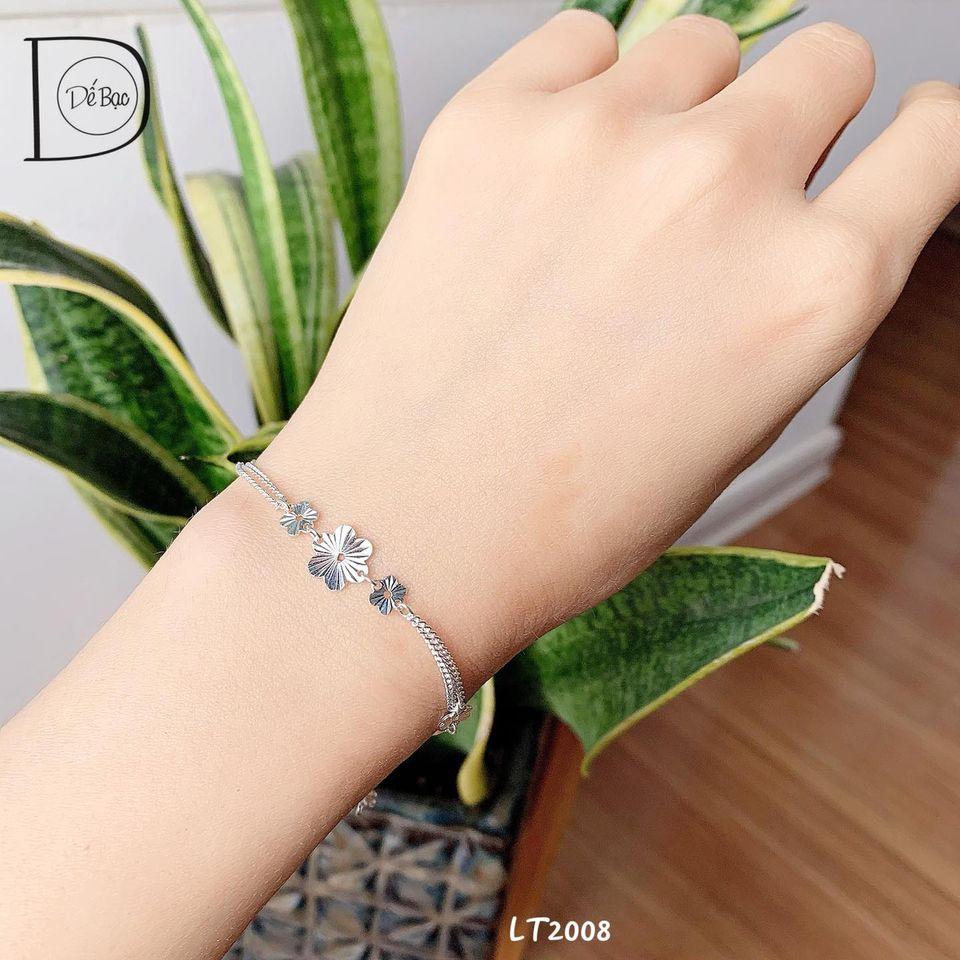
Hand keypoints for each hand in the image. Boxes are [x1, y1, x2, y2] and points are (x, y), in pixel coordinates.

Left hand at [264, 11, 959, 674]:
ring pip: (703, 46)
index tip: (891, 137)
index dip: (915, 139)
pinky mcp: (491, 121)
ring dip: (681, 109)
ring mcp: (604, 141)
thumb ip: (789, 298)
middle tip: (719, 194)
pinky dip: (580, 93)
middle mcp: (725, 192)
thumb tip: (797, 205)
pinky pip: (582, 43)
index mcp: (812, 292)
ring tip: (612, 207)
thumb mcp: (734, 428)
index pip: (935, 144)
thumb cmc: (561, 516)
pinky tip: (545, 181)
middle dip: (789, 123)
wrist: (405, 529)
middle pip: (825, 62)